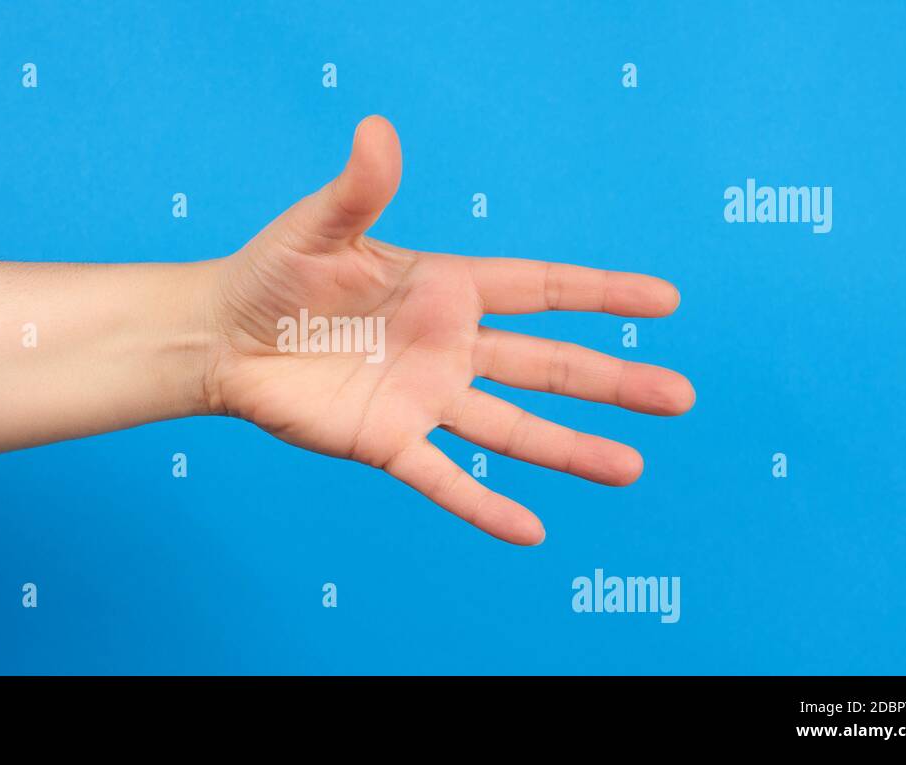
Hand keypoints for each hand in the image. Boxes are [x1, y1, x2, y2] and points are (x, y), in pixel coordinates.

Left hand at [202, 116, 695, 544]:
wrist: (225, 335)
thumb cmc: (274, 271)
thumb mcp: (318, 226)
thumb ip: (359, 188)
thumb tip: (377, 131)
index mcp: (446, 288)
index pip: (541, 289)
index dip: (602, 292)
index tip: (665, 301)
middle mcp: (449, 346)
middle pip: (548, 365)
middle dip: (612, 381)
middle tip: (680, 397)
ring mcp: (424, 398)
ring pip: (512, 428)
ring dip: (570, 449)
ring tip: (631, 468)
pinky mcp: (387, 441)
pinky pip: (444, 479)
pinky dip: (484, 506)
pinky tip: (531, 531)